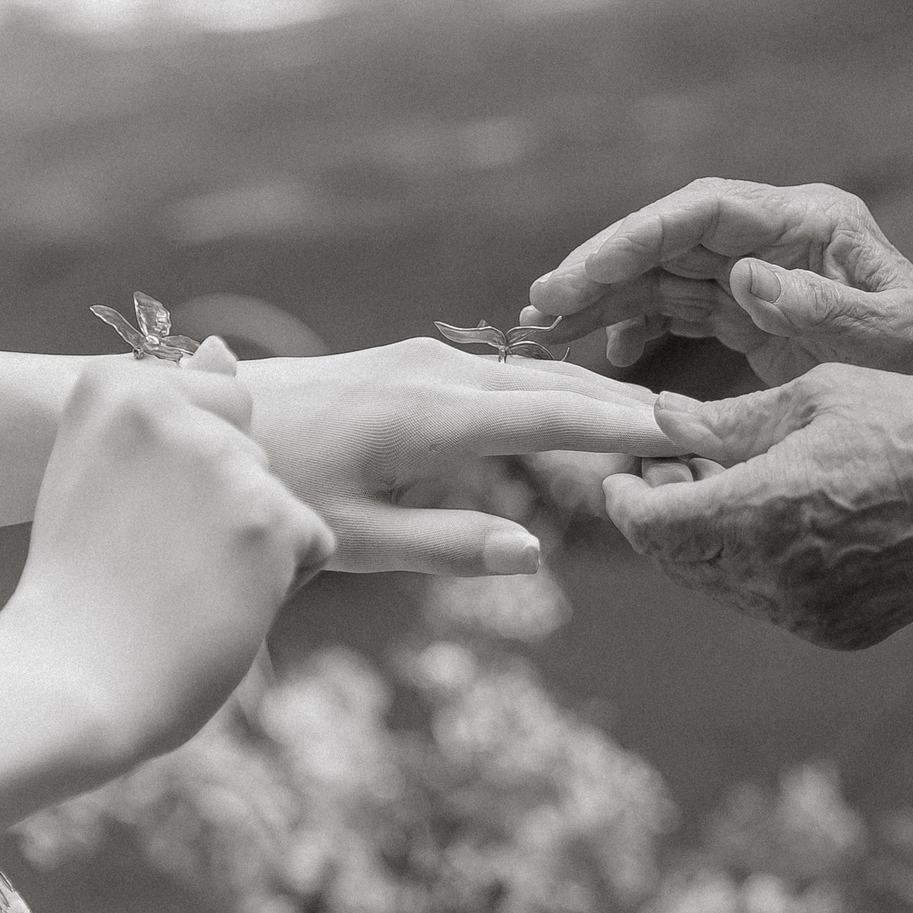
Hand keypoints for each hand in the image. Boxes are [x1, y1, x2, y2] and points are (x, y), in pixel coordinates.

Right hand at [0, 362, 332, 766]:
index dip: (183, 481)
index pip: (213, 407)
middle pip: (251, 453)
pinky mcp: (271, 517)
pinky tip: (216, 607)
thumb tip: (223, 345)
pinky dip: (280, 587)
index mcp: (110, 383)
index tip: (127, 521)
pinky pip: (314, 544)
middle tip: (150, 563)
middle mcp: (167, 405)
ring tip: (178, 587)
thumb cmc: (82, 589)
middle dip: (222, 512)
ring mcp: (221, 459)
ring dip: (250, 551)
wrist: (68, 684)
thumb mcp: (104, 473)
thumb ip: (167, 408)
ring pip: (282, 499)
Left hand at [232, 337, 679, 572]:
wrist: (201, 420)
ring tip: (670, 423)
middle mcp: (438, 372)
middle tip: (711, 432)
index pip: (556, 418)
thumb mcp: (351, 537)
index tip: (691, 437)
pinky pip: (509, 374)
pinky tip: (590, 409)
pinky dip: (560, 393)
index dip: (627, 430)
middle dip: (635, 410)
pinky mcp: (415, 361)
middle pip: (562, 387)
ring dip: (603, 399)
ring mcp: (428, 359)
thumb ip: (446, 546)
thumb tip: (533, 553)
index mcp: (431, 415)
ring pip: (539, 375)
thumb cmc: (270, 488)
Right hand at [523, 178, 912, 388]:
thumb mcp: (894, 341)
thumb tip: (744, 278)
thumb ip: (824, 310)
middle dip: (603, 269)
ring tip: (548, 331)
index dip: (633, 238)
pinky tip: (607, 363)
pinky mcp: (758, 314)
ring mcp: (765, 275)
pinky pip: (683, 313)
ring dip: (608, 300)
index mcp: (808, 223)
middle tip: (539, 305)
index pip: (699, 213)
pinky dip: (640, 332)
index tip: (581, 275)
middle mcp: (778, 240)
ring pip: (666, 276)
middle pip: (670, 241)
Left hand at [600, 366, 912, 649]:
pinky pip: (766, 599)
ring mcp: (805, 614)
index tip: (621, 466)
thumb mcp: (819, 394)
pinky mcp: (835, 630)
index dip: (625, 496)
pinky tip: (776, 514)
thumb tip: (660, 420)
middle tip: (665, 464)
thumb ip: (727, 420)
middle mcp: (774, 578)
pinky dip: (752, 561)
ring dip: (703, 538)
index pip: (650, 523)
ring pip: (718, 583)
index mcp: (760, 512)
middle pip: (677, 559)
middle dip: (660, 514)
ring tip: (720, 481)